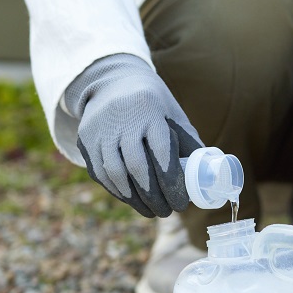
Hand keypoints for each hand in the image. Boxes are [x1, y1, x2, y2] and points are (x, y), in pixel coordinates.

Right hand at [65, 54, 202, 217]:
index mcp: (149, 109)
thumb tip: (207, 174)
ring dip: (135, 199)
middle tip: (168, 211)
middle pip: (137, 166)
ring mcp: (100, 130)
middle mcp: (121, 119)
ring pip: (115, 173)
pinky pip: (100, 172)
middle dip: (154, 196)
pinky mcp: (86, 139)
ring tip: (151, 212)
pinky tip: (132, 200)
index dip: (172, 181)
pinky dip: (117, 191)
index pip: (161, 151)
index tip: (182, 202)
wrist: (111, 81)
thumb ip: (187, 142)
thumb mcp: (173, 114)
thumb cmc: (152, 103)